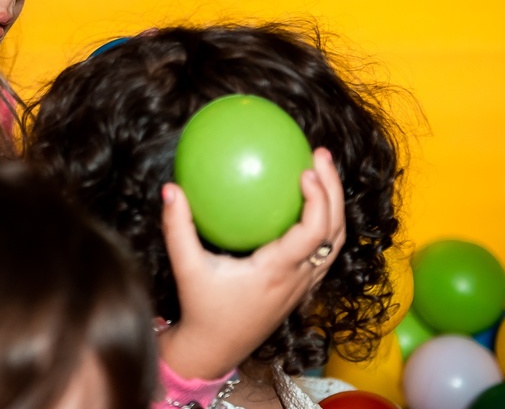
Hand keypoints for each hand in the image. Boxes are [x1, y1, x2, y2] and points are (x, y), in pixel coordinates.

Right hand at [158, 147, 345, 380]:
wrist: (215, 349)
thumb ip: (177, 228)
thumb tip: (171, 188)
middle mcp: (298, 278)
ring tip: (321, 171)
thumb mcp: (186, 267)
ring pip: (334, 243)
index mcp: (277, 271)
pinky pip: (323, 252)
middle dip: (334, 190)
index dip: (318, 199)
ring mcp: (303, 285)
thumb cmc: (202, 308)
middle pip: (333, 231)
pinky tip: (306, 201)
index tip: (307, 170)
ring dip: (334, 205)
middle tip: (320, 154)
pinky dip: (324, 223)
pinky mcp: (300, 288)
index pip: (312, 232)